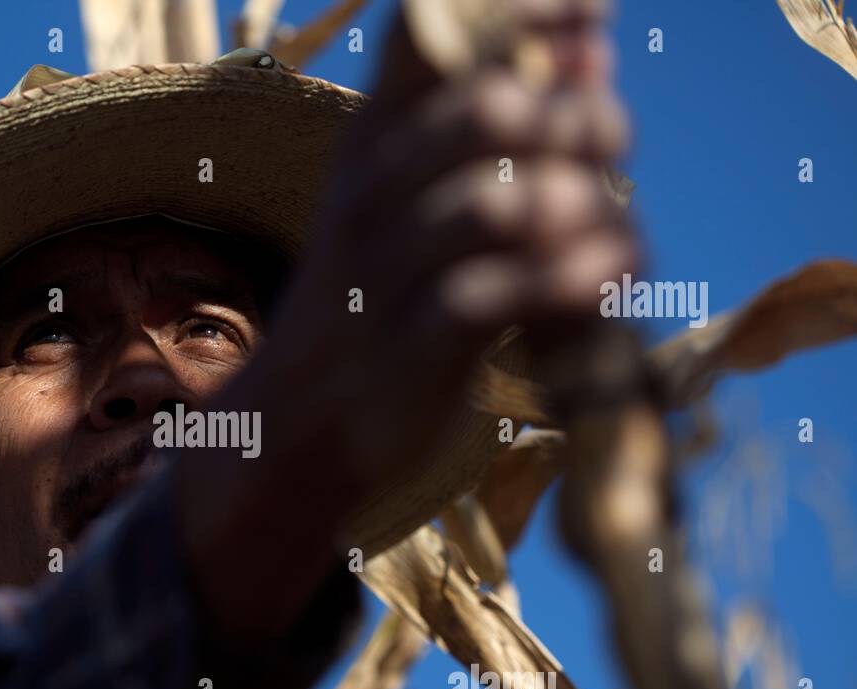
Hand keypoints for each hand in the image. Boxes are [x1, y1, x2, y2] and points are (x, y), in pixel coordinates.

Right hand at [180, 0, 635, 636]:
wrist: (292, 428)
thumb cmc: (372, 301)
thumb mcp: (405, 200)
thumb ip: (494, 131)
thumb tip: (594, 59)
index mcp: (370, 137)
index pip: (435, 28)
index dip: (530, 11)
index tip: (594, 28)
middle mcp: (371, 191)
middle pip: (486, 111)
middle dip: (574, 120)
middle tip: (612, 146)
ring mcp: (384, 272)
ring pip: (496, 206)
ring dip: (580, 206)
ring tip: (615, 230)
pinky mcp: (408, 350)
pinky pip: (493, 300)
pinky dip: (566, 284)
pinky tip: (606, 280)